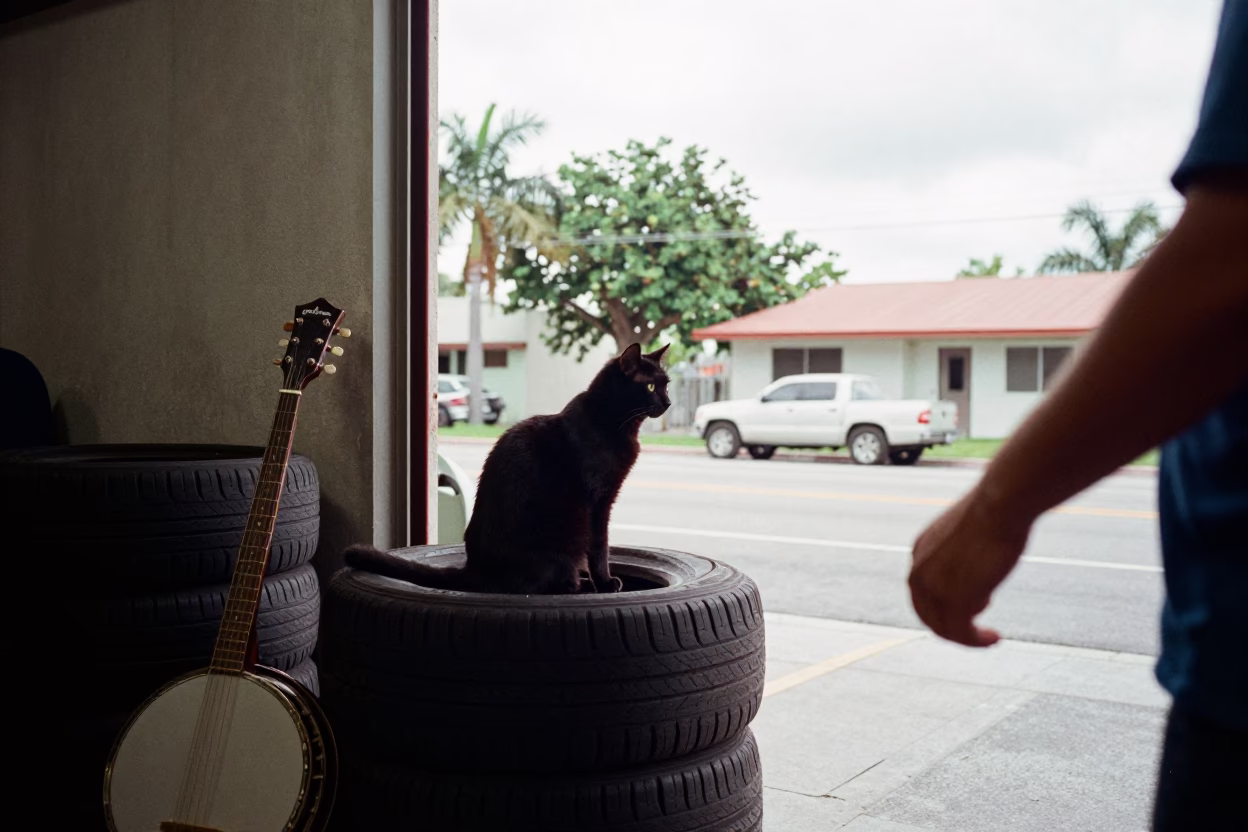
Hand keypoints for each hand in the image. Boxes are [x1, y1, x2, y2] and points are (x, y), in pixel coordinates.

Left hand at [908, 488, 1032, 647]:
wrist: (1001, 503)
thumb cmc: (997, 509)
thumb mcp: (972, 529)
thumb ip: (968, 550)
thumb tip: (978, 568)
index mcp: (921, 551)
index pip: (922, 590)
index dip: (943, 604)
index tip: (975, 607)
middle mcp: (919, 569)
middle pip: (927, 613)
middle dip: (952, 625)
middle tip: (978, 631)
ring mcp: (934, 586)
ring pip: (943, 627)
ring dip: (967, 637)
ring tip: (990, 637)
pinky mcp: (954, 599)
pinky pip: (960, 633)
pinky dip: (976, 641)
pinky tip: (994, 638)